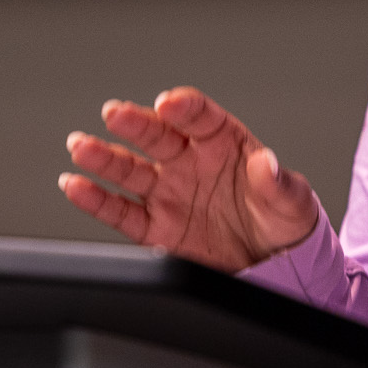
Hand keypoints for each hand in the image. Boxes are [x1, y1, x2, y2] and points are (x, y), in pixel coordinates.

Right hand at [59, 86, 318, 270]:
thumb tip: (268, 164)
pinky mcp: (156, 226)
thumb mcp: (292, 202)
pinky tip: (74, 185)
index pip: (201, 117)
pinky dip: (96, 199)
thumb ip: (278, 183)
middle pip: (157, 137)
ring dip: (104, 157)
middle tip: (115, 113)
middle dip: (135, 124)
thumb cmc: (284, 220)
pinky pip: (120, 211)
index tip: (168, 103)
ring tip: (80, 145)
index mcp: (224, 144)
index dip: (184, 108)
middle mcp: (190, 163)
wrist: (275, 264)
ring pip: (130, 170)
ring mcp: (170, 193)